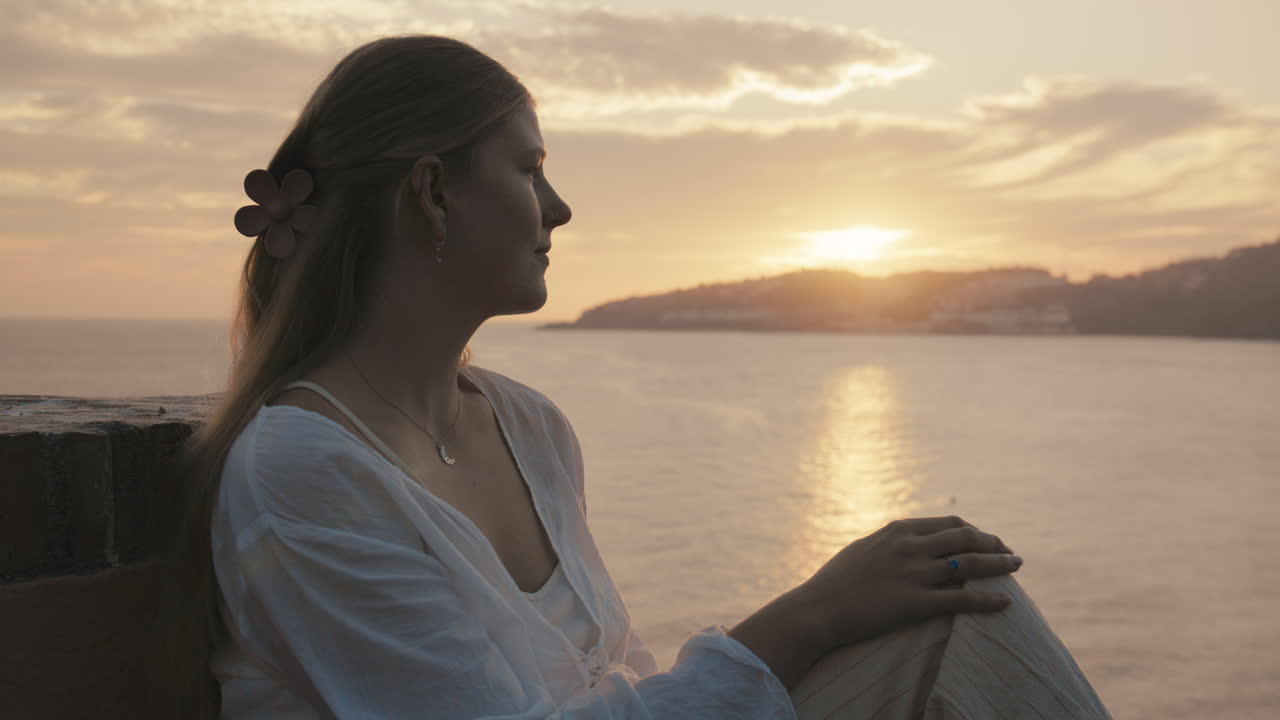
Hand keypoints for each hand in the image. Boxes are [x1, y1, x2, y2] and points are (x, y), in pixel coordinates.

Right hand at [795, 515, 1020, 651]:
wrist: (818, 609)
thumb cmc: (834, 582)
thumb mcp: (863, 549)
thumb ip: (888, 543)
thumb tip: (903, 541)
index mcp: (898, 530)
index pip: (949, 523)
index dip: (975, 531)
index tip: (988, 540)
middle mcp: (910, 547)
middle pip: (966, 538)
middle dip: (994, 543)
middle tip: (1010, 552)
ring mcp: (914, 574)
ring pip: (970, 564)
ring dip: (999, 565)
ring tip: (1016, 567)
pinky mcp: (915, 603)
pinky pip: (962, 599)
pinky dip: (988, 599)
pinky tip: (1005, 602)